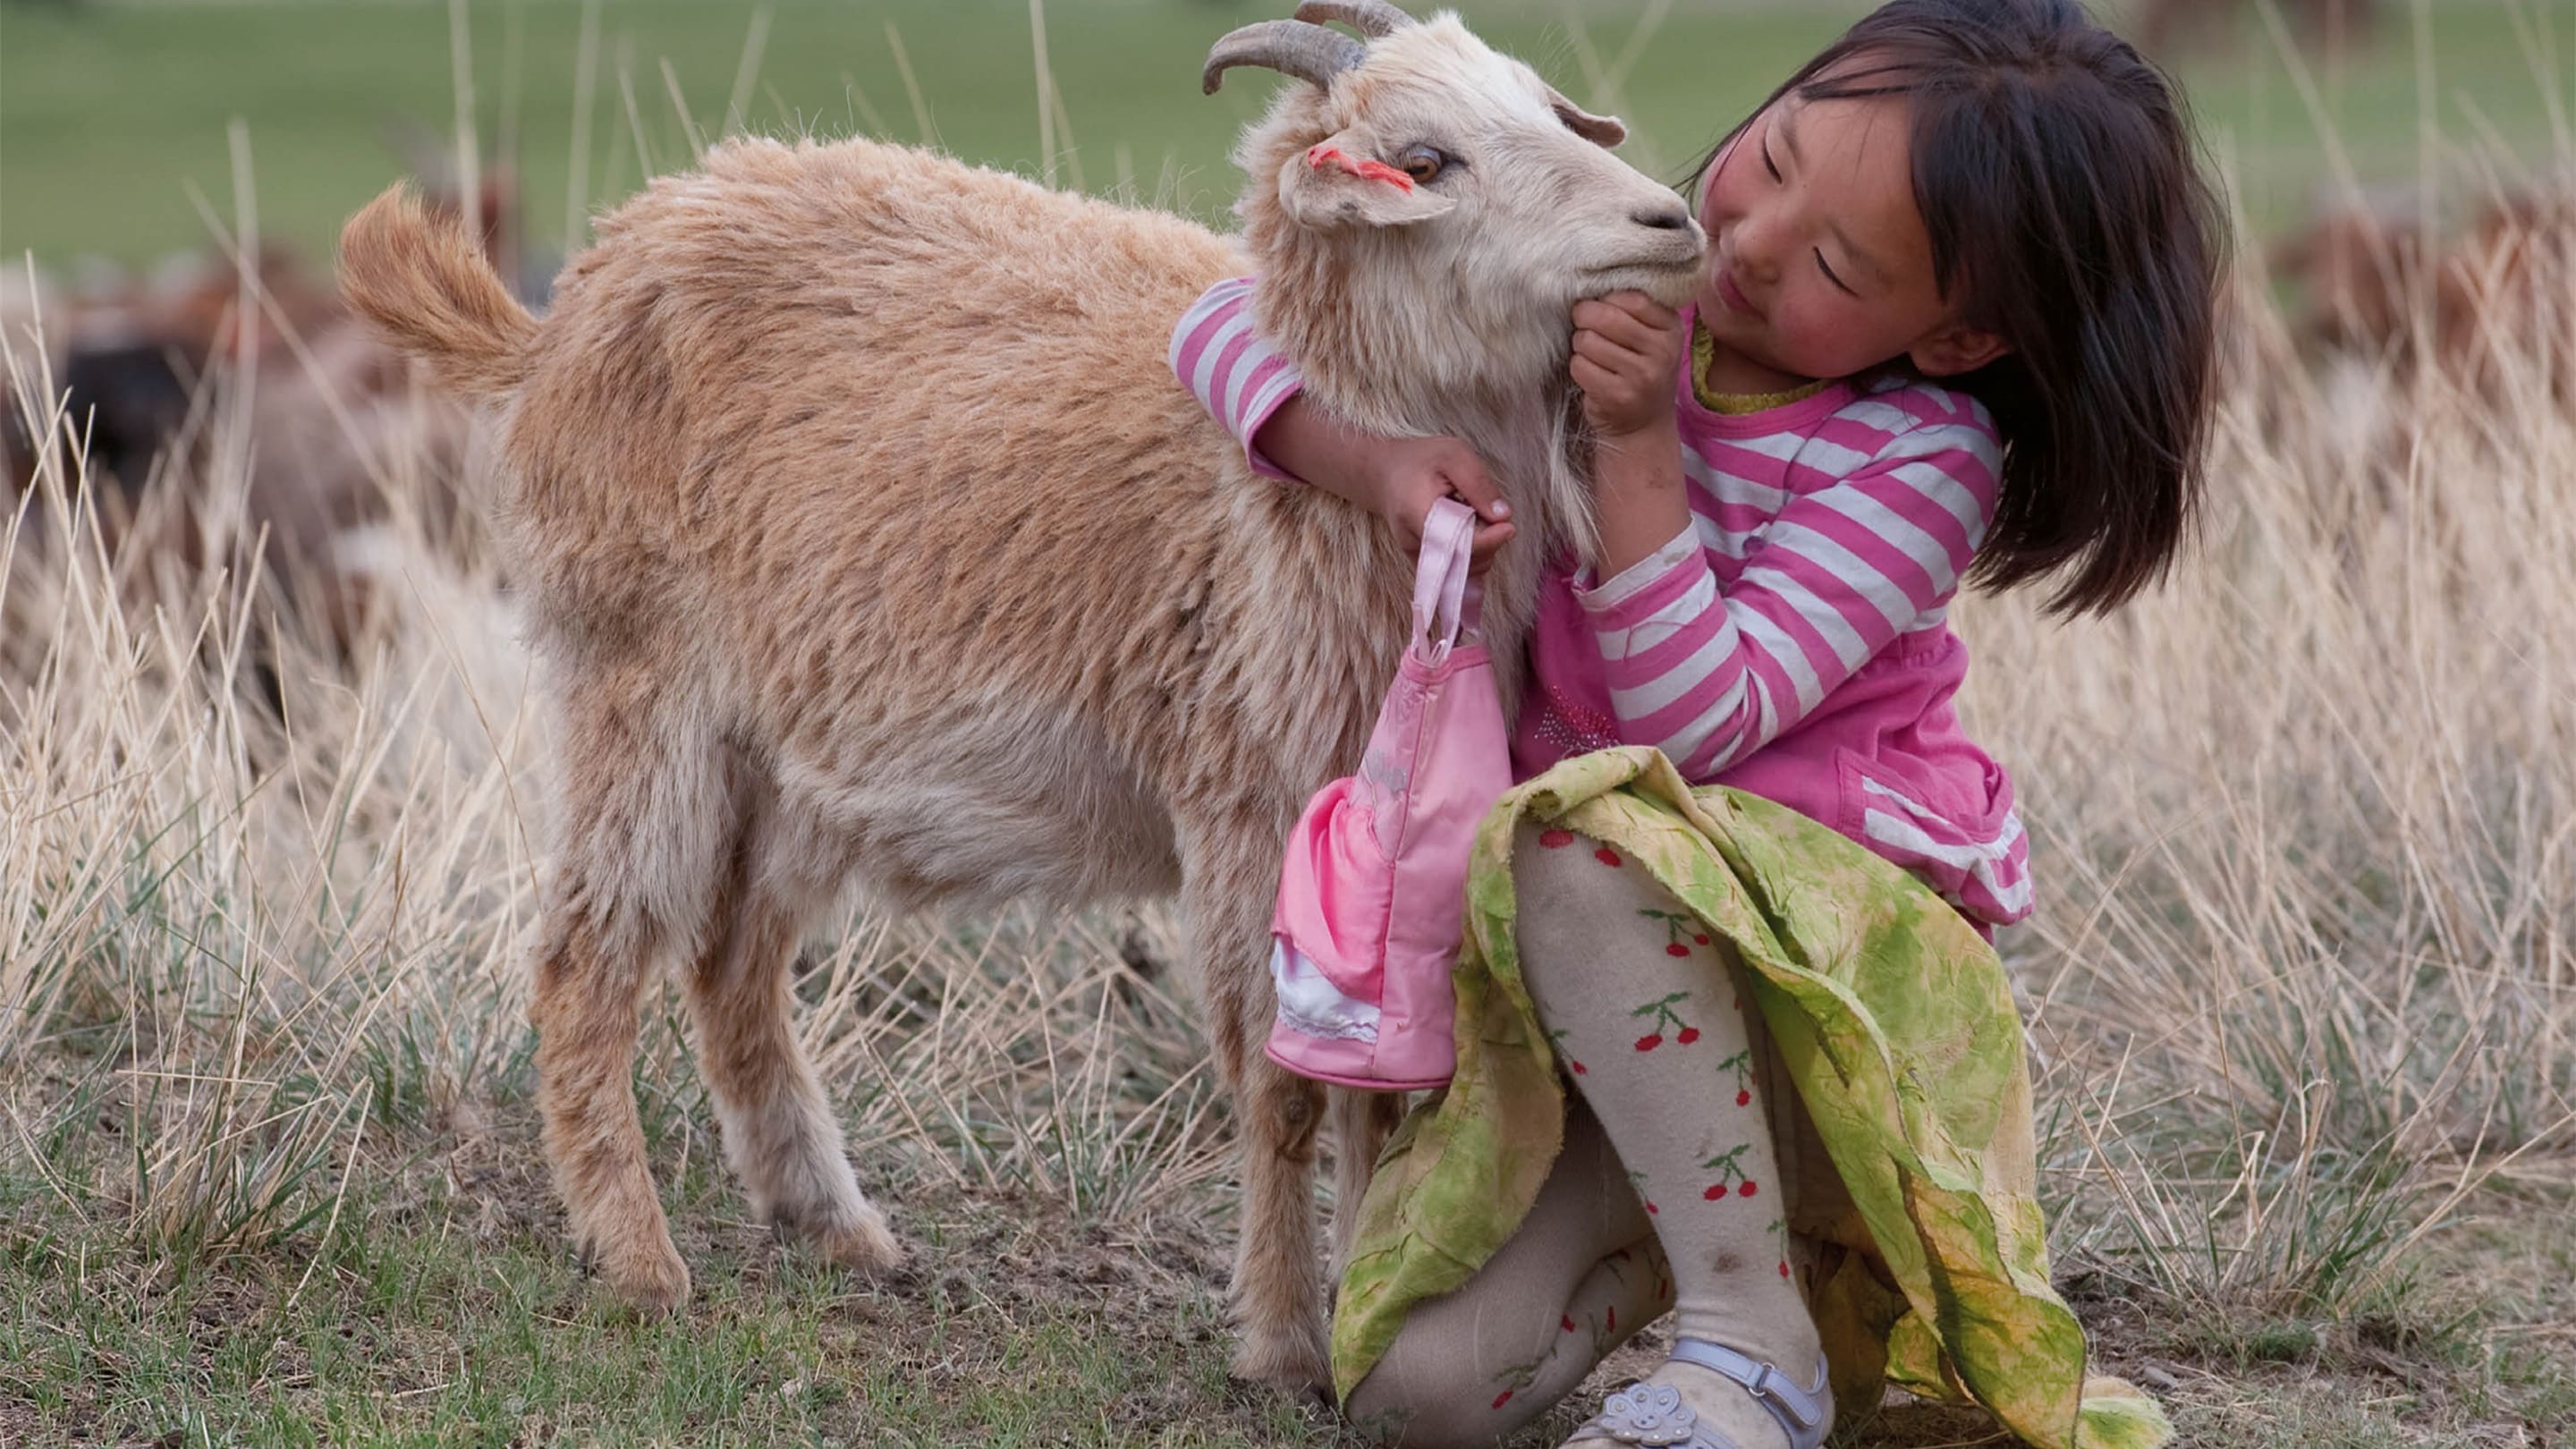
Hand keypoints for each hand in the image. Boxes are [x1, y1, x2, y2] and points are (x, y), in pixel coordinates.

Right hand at [1251, 396, 1515, 572]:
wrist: (1374, 467)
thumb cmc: (1418, 456)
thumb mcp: (1453, 453)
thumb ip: (1478, 484)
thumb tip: (1504, 517)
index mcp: (1416, 511)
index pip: (1458, 542)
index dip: (1489, 539)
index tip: (1507, 523)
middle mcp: (1410, 540)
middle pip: (1461, 568)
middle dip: (1488, 551)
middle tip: (1498, 520)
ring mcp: (1411, 554)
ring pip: (1458, 574)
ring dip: (1482, 555)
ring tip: (1481, 520)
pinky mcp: (1416, 560)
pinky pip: (1451, 570)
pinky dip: (1470, 558)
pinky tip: (1471, 533)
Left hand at [1571, 292, 1684, 438]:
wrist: (1644, 423)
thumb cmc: (1640, 368)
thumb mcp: (1651, 336)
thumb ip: (1632, 309)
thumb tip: (1590, 283)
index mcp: (1671, 328)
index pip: (1631, 298)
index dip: (1606, 299)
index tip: (1601, 307)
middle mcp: (1662, 351)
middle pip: (1605, 317)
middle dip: (1585, 318)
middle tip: (1585, 325)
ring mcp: (1641, 376)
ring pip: (1587, 341)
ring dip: (1580, 345)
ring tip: (1592, 354)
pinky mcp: (1617, 396)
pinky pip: (1580, 366)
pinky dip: (1578, 367)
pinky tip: (1591, 374)